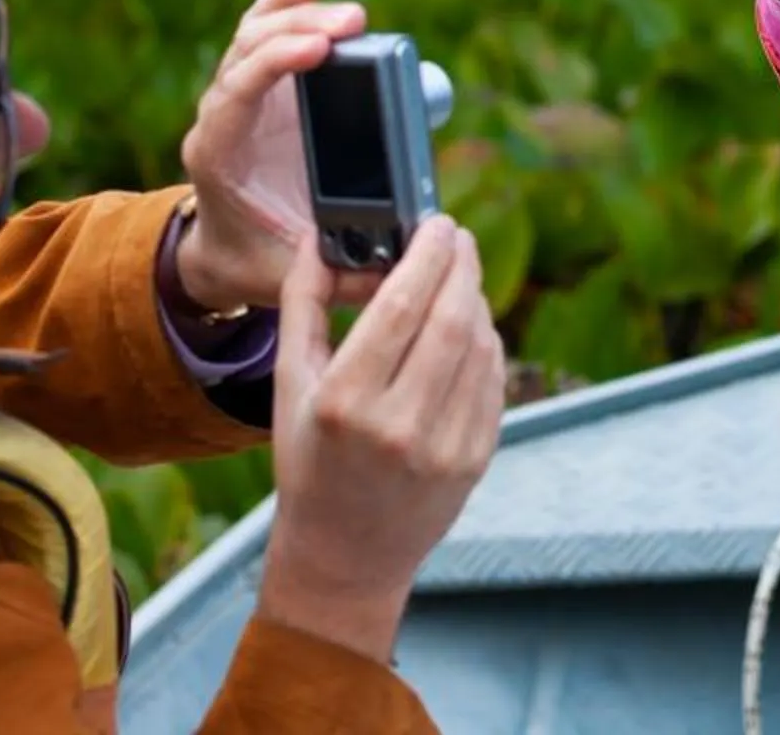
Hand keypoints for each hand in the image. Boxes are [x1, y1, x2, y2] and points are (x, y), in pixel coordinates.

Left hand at [173, 0, 371, 316]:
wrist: (224, 251)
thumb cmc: (258, 261)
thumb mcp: (290, 277)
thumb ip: (338, 274)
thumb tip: (395, 267)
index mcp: (219, 154)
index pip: (236, 92)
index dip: (274, 64)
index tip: (319, 48)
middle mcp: (222, 112)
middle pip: (248, 49)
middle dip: (296, 25)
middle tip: (352, 18)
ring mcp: (240, 91)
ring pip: (254, 29)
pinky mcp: (261, 79)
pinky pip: (268, 24)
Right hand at [254, 218, 505, 664]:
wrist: (344, 556)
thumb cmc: (309, 463)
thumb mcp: (287, 386)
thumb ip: (301, 305)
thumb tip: (316, 238)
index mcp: (343, 403)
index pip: (401, 306)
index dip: (427, 254)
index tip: (437, 223)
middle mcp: (397, 426)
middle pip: (451, 318)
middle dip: (460, 265)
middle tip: (456, 237)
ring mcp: (444, 447)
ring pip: (480, 345)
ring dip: (474, 299)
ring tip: (458, 279)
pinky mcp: (476, 459)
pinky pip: (492, 380)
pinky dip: (485, 342)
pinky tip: (467, 326)